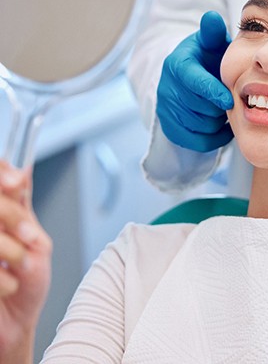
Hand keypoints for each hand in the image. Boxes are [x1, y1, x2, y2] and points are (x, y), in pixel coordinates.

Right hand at [0, 162, 51, 360]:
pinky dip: (3, 277)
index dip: (2, 176)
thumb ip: (23, 210)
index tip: (15, 183)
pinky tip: (9, 286)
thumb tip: (22, 171)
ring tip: (21, 268)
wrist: (16, 326)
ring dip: (11, 251)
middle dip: (12, 219)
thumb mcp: (35, 243)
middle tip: (29, 240)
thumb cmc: (26, 285)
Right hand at [156, 11, 233, 151]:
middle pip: (200, 108)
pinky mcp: (170, 128)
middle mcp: (166, 87)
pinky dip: (214, 137)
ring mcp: (166, 109)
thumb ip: (213, 32)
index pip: (194, 82)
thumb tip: (212, 17)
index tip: (229, 99)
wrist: (190, 78)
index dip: (213, 92)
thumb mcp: (210, 43)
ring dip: (218, 121)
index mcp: (177, 64)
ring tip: (225, 110)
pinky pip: (197, 141)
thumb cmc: (207, 58)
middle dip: (220, 107)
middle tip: (233, 101)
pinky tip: (221, 124)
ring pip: (201, 126)